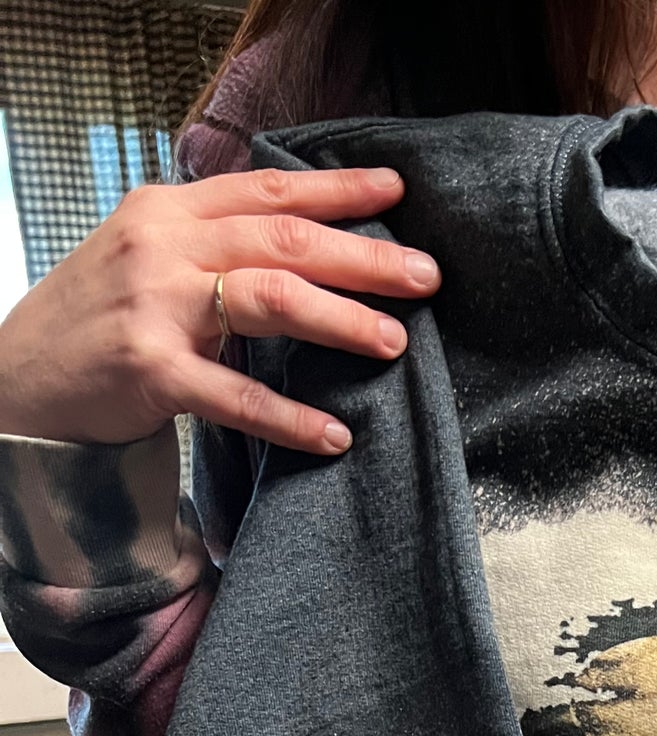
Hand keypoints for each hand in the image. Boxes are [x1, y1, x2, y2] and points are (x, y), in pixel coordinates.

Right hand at [0, 166, 440, 454]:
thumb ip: (214, 246)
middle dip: (363, 256)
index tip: (398, 191)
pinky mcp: (150, 371)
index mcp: (170, 212)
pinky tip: (334, 434)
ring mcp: (156, 307)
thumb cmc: (99, 323)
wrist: (20, 380)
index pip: (267, 191)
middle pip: (284, 240)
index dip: (337, 190)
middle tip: (425, 276)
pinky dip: (290, 417)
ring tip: (395, 343)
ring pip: (270, 300)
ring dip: (342, 320)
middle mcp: (164, 247)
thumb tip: (303, 247)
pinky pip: (236, 395)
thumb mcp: (149, 259)